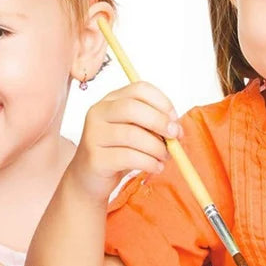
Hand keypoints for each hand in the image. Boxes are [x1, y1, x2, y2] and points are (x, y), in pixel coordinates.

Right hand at [68, 82, 181, 201]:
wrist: (89, 176)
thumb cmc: (116, 151)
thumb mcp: (134, 131)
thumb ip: (152, 124)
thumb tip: (175, 128)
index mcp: (110, 101)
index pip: (139, 89)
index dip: (162, 102)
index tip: (174, 119)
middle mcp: (98, 113)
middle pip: (132, 107)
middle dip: (160, 122)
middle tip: (174, 137)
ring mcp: (93, 135)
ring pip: (132, 134)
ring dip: (157, 148)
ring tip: (164, 157)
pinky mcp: (96, 157)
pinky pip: (128, 157)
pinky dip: (149, 163)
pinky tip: (155, 167)